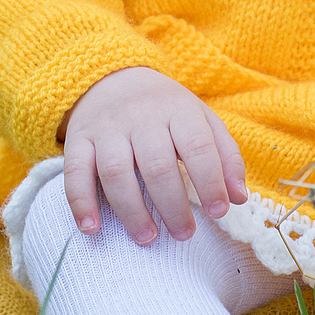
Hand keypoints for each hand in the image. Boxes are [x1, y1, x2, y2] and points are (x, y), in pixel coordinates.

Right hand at [61, 66, 248, 244]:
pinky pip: (75, 172)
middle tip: (184, 235)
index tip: (218, 212)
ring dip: (131, 210)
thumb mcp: (202, 120)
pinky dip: (80, 202)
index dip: (210, 181)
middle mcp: (141, 118)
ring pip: (116, 171)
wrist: (113, 77)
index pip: (197, 146)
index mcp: (178, 110)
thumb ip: (225, 156)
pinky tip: (91, 228)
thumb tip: (239, 197)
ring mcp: (107, 129)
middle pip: (156, 165)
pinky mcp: (78, 140)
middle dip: (172, 205)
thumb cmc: (166, 110)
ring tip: (147, 237)